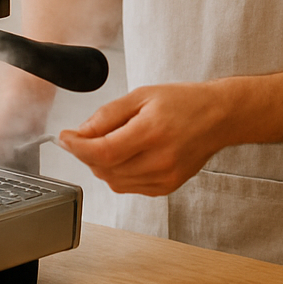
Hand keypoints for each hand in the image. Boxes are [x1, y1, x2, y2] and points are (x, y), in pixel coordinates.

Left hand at [59, 81, 232, 195]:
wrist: (218, 118)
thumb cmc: (184, 102)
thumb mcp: (142, 95)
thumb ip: (108, 114)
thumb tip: (81, 132)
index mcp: (152, 132)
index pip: (102, 151)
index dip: (77, 147)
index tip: (64, 138)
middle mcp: (159, 160)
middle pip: (105, 168)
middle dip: (86, 154)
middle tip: (84, 136)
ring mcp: (164, 178)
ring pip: (113, 181)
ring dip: (101, 165)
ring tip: (108, 143)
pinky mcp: (166, 188)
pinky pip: (128, 186)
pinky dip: (118, 173)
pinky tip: (126, 155)